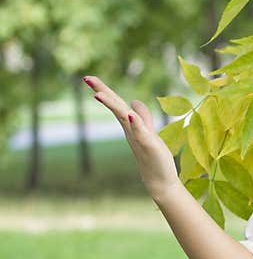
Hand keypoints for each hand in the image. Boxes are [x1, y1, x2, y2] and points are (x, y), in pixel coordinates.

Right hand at [82, 76, 180, 201]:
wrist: (160, 181)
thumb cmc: (154, 157)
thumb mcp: (148, 132)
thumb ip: (142, 117)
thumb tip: (134, 101)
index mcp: (130, 125)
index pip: (117, 104)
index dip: (105, 90)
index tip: (89, 77)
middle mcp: (131, 130)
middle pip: (116, 107)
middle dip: (103, 92)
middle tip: (86, 78)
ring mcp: (138, 138)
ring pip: (124, 118)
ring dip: (113, 105)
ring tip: (98, 94)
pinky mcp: (149, 146)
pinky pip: (141, 133)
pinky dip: (135, 123)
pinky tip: (129, 114)